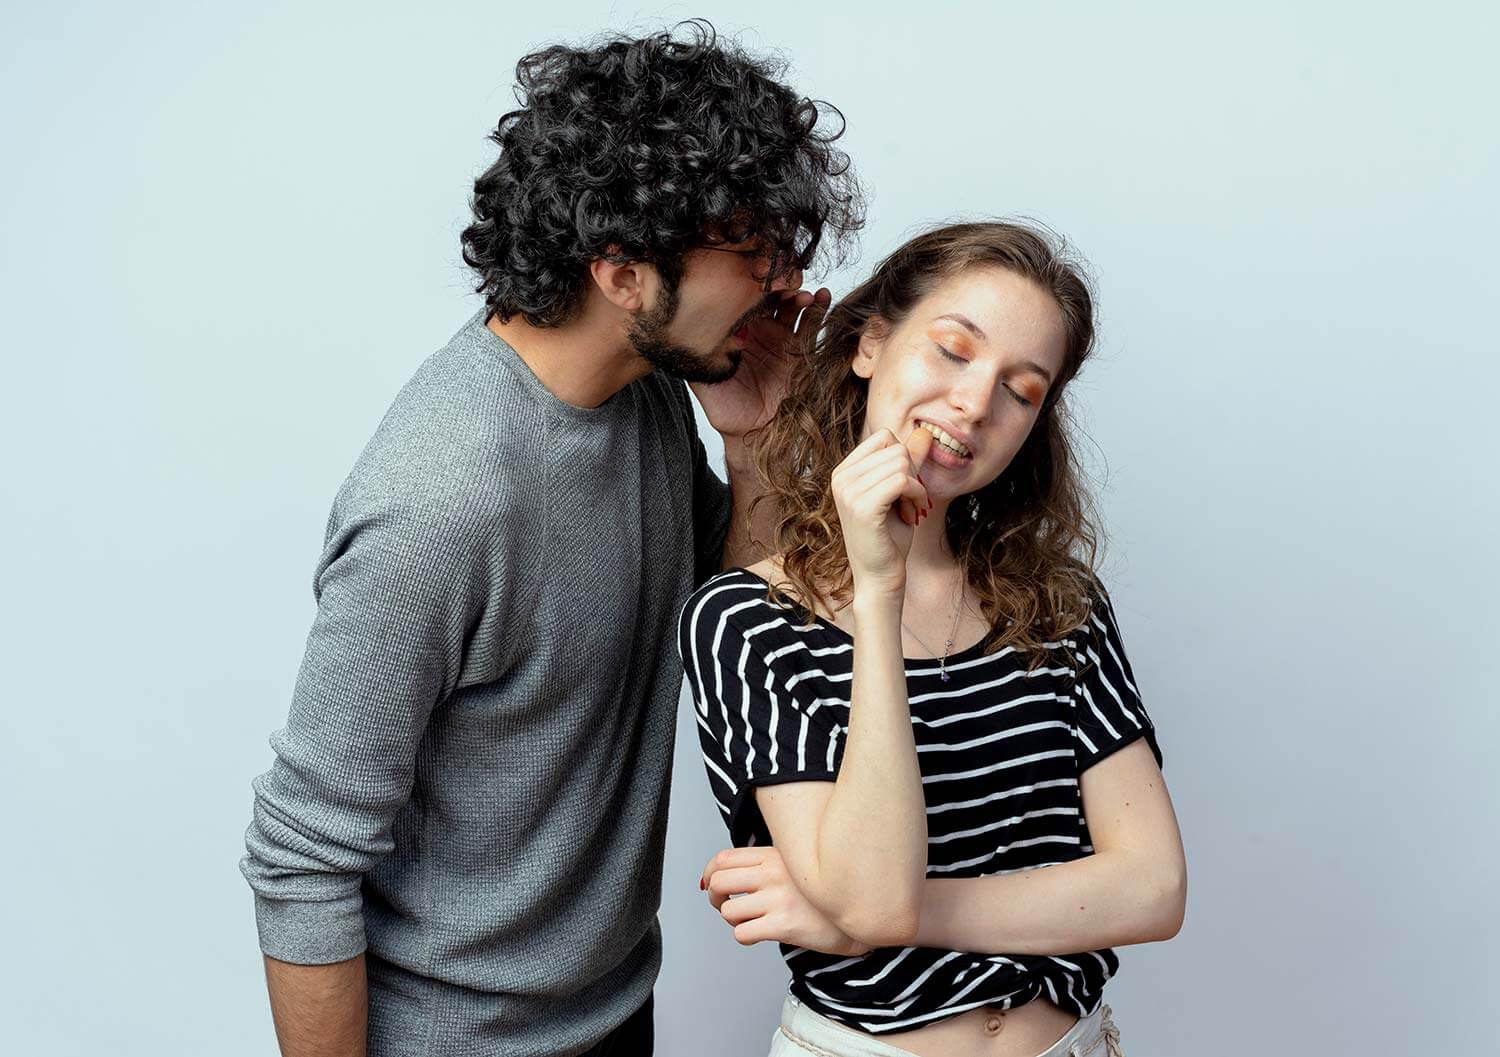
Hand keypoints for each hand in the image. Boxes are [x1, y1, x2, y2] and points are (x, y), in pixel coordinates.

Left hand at [690, 288, 830, 440]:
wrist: (757, 433)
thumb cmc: (728, 411)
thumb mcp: (705, 382)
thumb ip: (698, 359)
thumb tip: (685, 334)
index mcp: (736, 333)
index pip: (742, 301)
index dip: (748, 288)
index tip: (753, 279)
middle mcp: (760, 331)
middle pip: (769, 298)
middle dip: (776, 286)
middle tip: (781, 281)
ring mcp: (782, 338)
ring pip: (791, 307)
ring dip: (798, 295)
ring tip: (801, 294)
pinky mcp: (803, 349)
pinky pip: (812, 324)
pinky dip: (818, 308)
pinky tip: (822, 297)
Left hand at [702, 846, 872, 956]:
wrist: (860, 913)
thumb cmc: (823, 891)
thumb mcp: (796, 864)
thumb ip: (765, 863)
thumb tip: (724, 873)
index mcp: (774, 854)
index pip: (723, 859)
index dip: (710, 874)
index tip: (711, 885)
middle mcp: (773, 873)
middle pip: (719, 883)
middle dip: (716, 899)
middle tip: (726, 906)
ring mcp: (778, 899)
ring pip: (728, 912)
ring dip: (733, 920)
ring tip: (749, 921)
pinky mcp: (784, 925)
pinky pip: (742, 934)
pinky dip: (745, 937)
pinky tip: (760, 934)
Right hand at [830, 427, 931, 595]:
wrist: (880, 577)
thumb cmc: (889, 537)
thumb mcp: (900, 492)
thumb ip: (908, 462)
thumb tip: (923, 432)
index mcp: (844, 471)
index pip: (884, 437)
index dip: (904, 459)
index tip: (904, 489)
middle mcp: (840, 478)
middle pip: (895, 448)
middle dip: (912, 474)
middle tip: (908, 502)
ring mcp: (848, 491)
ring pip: (901, 463)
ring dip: (916, 487)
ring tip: (909, 509)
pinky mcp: (862, 506)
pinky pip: (903, 480)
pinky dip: (917, 495)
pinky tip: (912, 513)